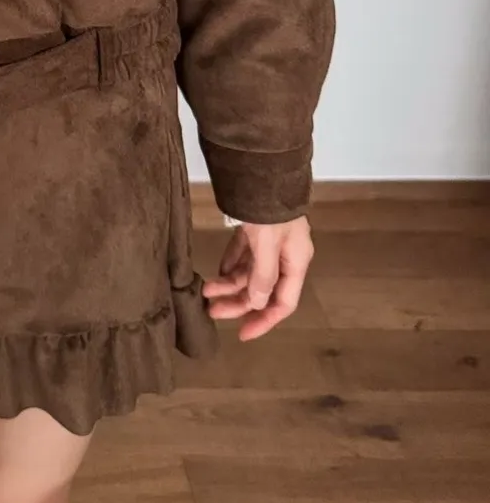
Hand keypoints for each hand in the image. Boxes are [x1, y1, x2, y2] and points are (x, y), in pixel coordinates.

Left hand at [201, 216, 312, 339]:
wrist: (265, 168)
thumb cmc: (270, 208)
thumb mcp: (267, 243)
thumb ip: (264, 275)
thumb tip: (258, 303)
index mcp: (296, 261)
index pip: (283, 302)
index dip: (264, 321)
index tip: (242, 334)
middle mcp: (285, 255)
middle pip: (262, 289)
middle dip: (238, 302)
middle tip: (211, 310)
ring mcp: (271, 241)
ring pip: (250, 272)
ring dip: (229, 283)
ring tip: (205, 289)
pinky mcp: (257, 228)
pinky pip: (244, 254)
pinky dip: (231, 264)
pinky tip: (218, 271)